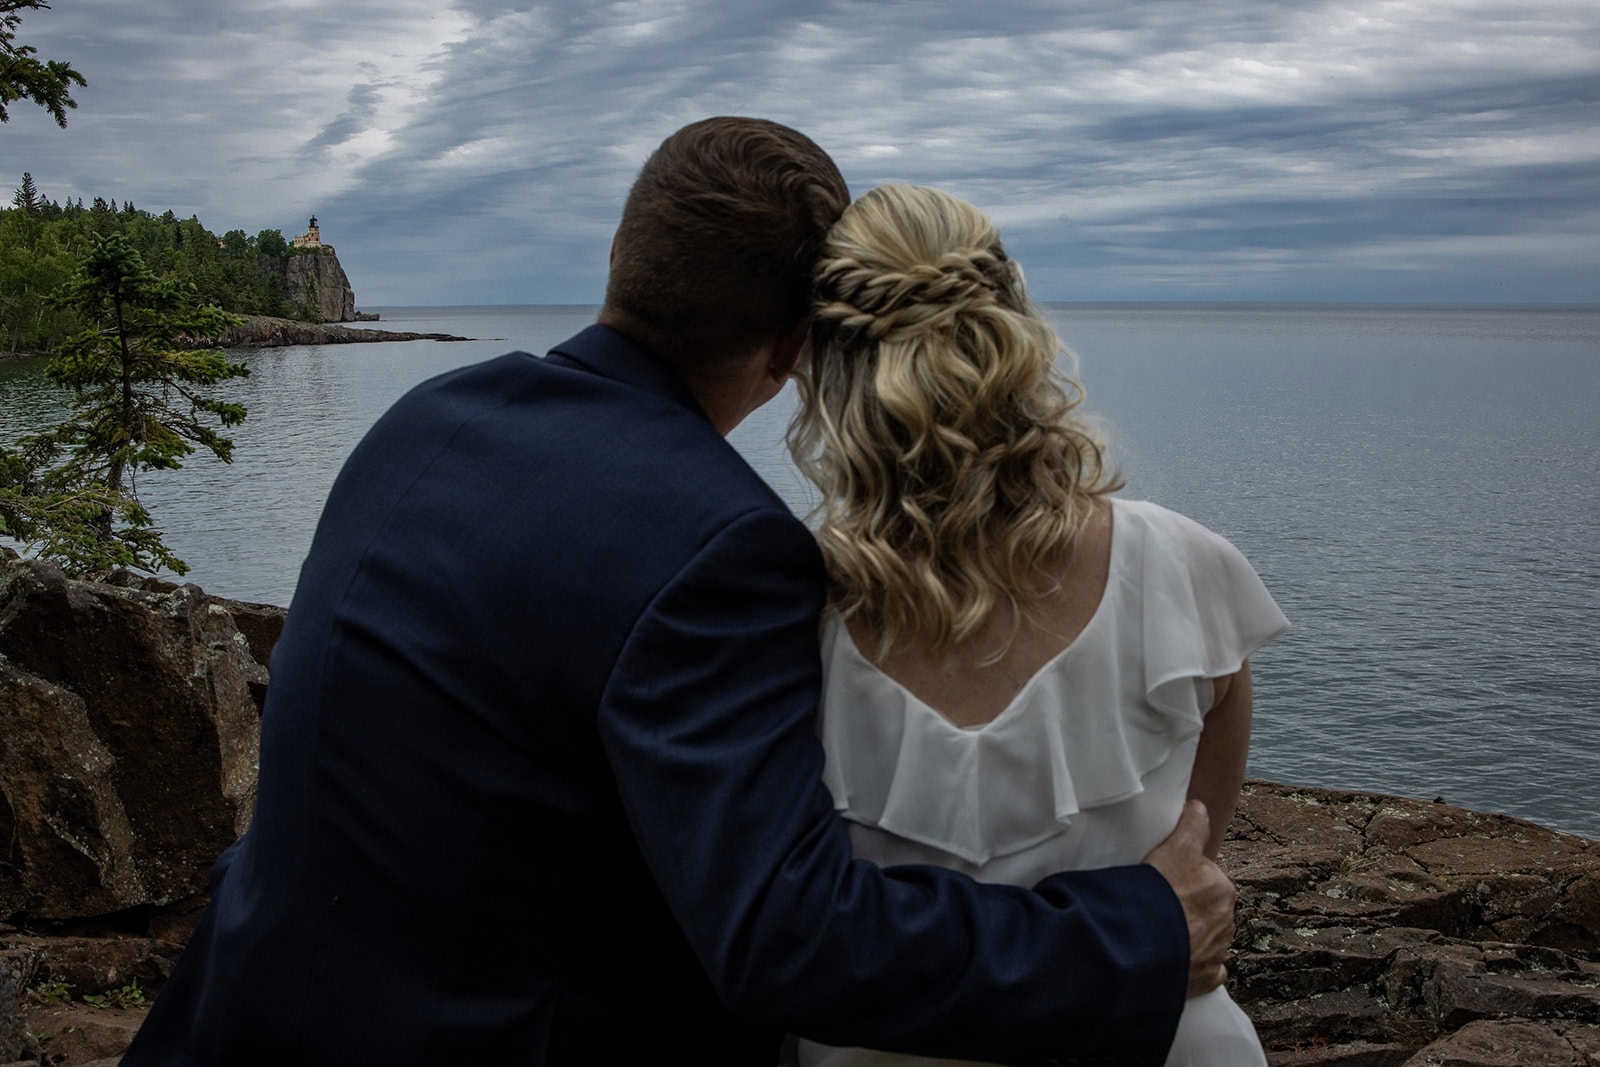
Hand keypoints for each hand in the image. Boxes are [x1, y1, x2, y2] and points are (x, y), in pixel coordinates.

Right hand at [1142, 800, 1236, 997]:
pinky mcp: (1209, 976)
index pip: (1206, 877)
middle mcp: (1226, 918)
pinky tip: (1177, 959)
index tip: (1165, 882)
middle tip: (1159, 907)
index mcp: (1221, 887)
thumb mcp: (1174, 848)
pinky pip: (1209, 969)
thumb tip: (1200, 805)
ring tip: (1161, 933)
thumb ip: (1191, 825)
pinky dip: (1197, 964)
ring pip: (1208, 936)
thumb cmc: (1157, 892)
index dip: (1184, 877)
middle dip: (1189, 907)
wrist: (1143, 944)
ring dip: (1192, 935)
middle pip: (1208, 907)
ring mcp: (1219, 950)